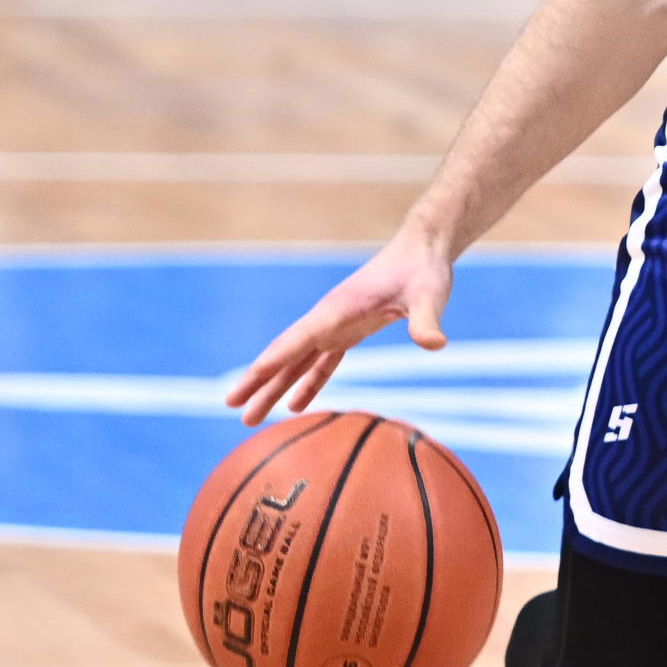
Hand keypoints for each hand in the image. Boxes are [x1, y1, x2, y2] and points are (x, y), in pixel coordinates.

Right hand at [227, 224, 455, 422]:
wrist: (422, 250)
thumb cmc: (424, 270)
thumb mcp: (430, 294)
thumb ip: (427, 320)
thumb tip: (435, 344)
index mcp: (339, 309)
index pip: (300, 338)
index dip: (276, 359)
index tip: (251, 378)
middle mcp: (328, 318)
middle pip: (284, 353)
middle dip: (257, 380)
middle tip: (231, 406)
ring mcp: (335, 325)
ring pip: (295, 361)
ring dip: (273, 388)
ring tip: (250, 416)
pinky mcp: (348, 331)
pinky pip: (320, 362)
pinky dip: (306, 384)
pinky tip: (295, 406)